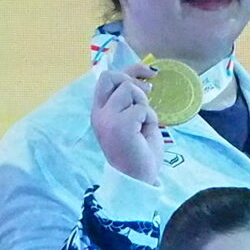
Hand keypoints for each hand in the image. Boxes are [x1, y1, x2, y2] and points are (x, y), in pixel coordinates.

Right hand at [90, 65, 165, 184]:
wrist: (138, 179)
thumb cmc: (139, 153)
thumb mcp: (136, 120)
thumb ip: (133, 101)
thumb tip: (144, 78)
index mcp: (100, 112)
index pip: (107, 79)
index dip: (130, 70)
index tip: (149, 74)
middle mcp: (99, 114)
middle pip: (111, 76)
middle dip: (132, 80)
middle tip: (148, 94)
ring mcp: (107, 119)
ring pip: (129, 89)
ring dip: (143, 104)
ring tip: (144, 123)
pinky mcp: (120, 125)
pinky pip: (141, 108)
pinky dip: (149, 118)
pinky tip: (144, 133)